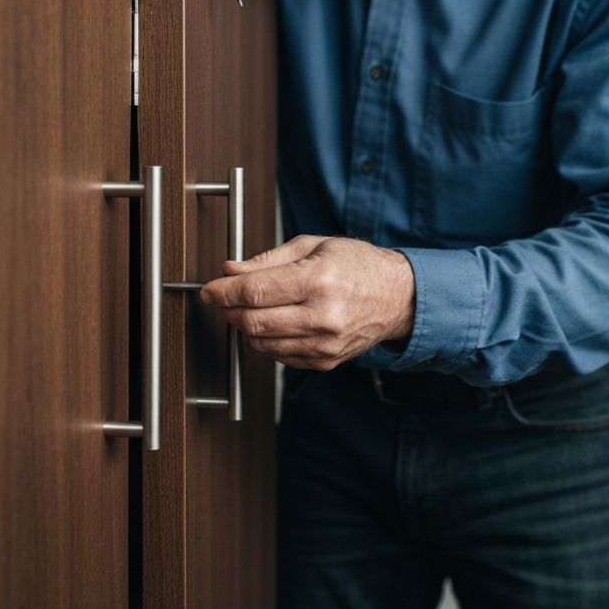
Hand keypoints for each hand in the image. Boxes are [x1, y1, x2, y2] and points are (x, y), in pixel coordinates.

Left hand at [199, 235, 415, 369]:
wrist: (398, 297)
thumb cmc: (358, 265)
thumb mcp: (313, 246)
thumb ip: (267, 260)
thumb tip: (230, 271)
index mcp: (319, 280)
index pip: (255, 292)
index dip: (223, 291)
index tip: (210, 289)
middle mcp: (323, 316)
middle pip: (253, 322)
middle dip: (229, 310)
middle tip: (224, 297)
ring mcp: (325, 344)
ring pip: (262, 343)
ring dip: (246, 326)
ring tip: (252, 308)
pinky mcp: (325, 362)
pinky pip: (279, 356)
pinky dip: (267, 340)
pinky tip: (276, 322)